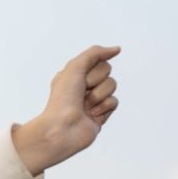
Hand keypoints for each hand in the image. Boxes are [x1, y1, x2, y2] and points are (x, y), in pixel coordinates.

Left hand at [12, 45, 120, 175]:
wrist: (62, 128)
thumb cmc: (63, 99)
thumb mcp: (74, 67)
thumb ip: (95, 53)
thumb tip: (116, 49)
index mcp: (73, 74)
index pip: (97, 60)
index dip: (91, 69)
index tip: (79, 80)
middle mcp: (82, 86)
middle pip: (106, 71)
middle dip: (95, 81)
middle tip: (81, 93)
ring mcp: (92, 100)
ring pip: (112, 85)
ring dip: (99, 94)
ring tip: (85, 106)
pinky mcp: (101, 114)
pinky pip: (114, 102)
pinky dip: (104, 106)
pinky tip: (92, 115)